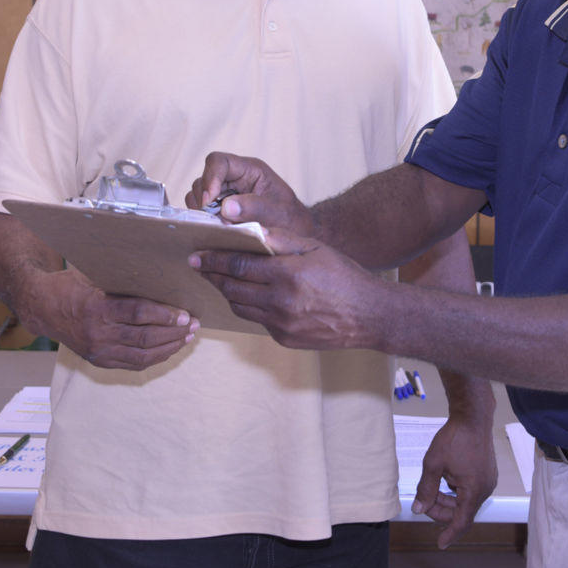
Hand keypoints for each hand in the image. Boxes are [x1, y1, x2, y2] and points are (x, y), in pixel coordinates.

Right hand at [19, 266, 199, 369]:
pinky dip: (155, 357)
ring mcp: (98, 351)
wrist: (41, 307)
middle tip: (194, 325)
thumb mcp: (95, 277)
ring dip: (169, 347)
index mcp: (97, 307)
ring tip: (188, 337)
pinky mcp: (99, 361)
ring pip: (142, 355)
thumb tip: (163, 282)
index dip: (165, 315)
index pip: (138, 314)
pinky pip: (133, 364)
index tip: (186, 314)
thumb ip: (124, 284)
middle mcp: (98, 333)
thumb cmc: (71, 285)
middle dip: (174, 333)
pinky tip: (170, 349)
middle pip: (144, 337)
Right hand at [186, 152, 313, 234]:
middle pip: (205, 177)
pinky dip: (202, 218)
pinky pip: (201, 207)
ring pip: (199, 192)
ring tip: (214, 226)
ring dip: (201, 210)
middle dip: (203, 198)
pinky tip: (214, 229)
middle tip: (211, 220)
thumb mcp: (278, 213)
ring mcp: (226, 192)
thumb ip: (255, 208)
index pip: (219, 162)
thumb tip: (226, 207)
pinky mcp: (220, 207)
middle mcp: (235, 177)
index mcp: (250, 170)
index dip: (210, 178)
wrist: (296, 235)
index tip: (209, 201)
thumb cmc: (291, 220)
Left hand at [190, 228, 384, 350]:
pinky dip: (249, 307)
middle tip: (199, 266)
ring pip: (240, 307)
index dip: (215, 259)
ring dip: (226, 293)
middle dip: (212, 275)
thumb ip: (282, 239)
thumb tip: (250, 228)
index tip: (199, 254)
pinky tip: (248, 297)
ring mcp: (281, 324)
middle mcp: (281, 301)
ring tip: (219, 280)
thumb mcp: (316, 248)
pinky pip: (257, 321)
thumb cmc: (345, 276)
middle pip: (232, 288)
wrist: (369, 315)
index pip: (239, 264)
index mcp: (288, 274)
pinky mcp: (284, 339)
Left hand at [411, 414, 497, 548]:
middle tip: (423, 501)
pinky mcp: (487, 473)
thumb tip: (419, 509)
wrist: (473, 417)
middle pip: (461, 512)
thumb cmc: (455, 438)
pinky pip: (470, 490)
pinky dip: (456, 491)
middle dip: (441, 510)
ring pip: (465, 501)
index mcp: (473, 491)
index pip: (461, 522)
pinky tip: (445, 480)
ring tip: (431, 487)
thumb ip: (426, 489)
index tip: (440, 544)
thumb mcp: (433, 463)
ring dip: (448, 499)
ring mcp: (487, 481)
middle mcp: (484, 489)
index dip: (449, 534)